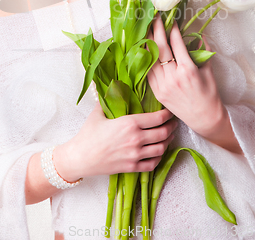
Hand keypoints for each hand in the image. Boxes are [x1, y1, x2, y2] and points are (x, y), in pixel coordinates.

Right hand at [53, 103, 177, 181]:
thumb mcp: (99, 113)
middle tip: (174, 123)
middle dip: (172, 127)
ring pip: (161, 148)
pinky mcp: (132, 167)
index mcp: (129, 123)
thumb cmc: (88, 133)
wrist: (80, 157)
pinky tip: (158, 152)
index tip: (169, 111)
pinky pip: (153, 163)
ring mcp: (135, 154)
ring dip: (168, 142)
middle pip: (163, 133)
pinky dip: (159, 157)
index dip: (167, 114)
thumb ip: (109, 100)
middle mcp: (136, 139)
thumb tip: (113, 86)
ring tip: (169, 136)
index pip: (157, 118)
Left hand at [147, 15, 225, 138]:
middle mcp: (173, 77)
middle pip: (161, 47)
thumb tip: (198, 34)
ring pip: (151, 58)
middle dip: (157, 29)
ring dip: (148, 41)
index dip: (172, 29)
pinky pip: (148, 71)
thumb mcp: (208, 70)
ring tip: (146, 28)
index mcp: (188, 70)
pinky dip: (145, 58)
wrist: (204, 118)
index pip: (176, 43)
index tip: (171, 19)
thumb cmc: (209, 94)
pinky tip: (144, 48)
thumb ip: (203, 51)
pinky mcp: (157, 92)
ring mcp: (163, 85)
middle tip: (155, 17)